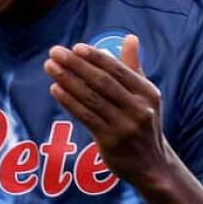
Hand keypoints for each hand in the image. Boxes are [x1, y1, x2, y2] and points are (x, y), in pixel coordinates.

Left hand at [43, 35, 177, 189]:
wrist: (152, 166)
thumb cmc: (143, 123)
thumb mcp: (145, 96)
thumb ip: (134, 67)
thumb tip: (130, 38)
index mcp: (147, 92)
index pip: (118, 69)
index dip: (95, 57)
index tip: (75, 47)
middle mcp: (139, 108)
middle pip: (102, 81)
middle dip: (76, 64)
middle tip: (55, 52)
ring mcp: (125, 125)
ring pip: (91, 98)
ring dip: (68, 80)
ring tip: (50, 67)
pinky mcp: (111, 141)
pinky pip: (86, 117)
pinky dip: (69, 102)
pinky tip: (55, 90)